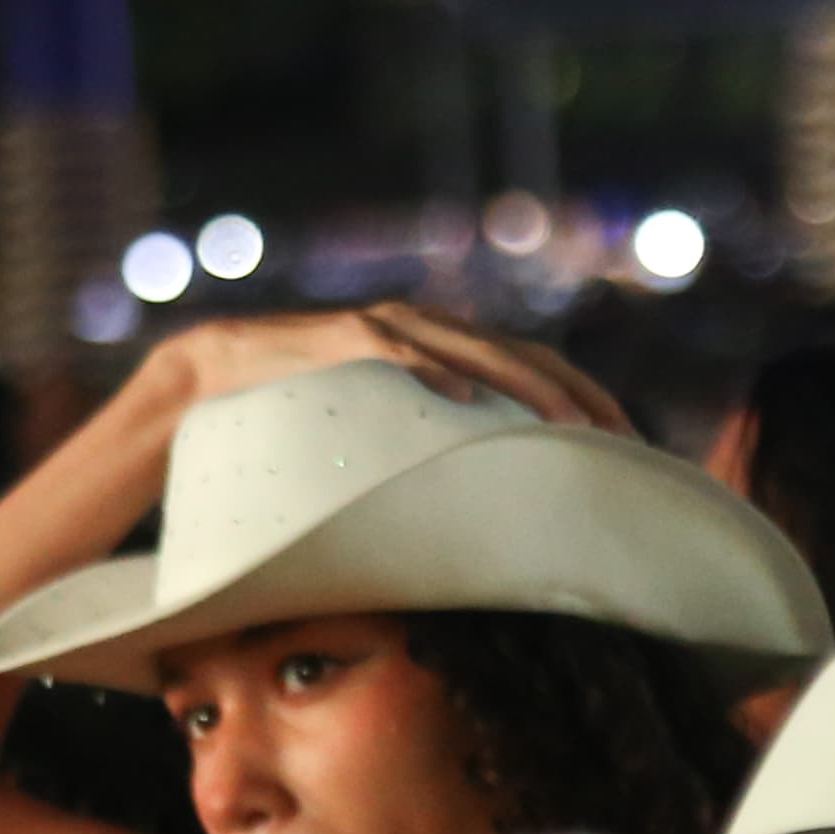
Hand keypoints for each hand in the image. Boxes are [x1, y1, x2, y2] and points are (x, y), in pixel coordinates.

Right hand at [149, 306, 627, 432]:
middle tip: (625, 439)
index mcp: (441, 347)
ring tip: (569, 423)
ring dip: (527, 386)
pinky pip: (396, 351)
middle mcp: (424, 327)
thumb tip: (476, 506)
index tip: (625, 442)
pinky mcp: (340, 336)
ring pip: (475, 349)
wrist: (209, 375)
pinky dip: (433, 369)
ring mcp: (384, 327)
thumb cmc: (295, 412)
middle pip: (525, 353)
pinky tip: (465, 397)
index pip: (532, 366)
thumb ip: (426, 447)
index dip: (583, 397)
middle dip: (579, 394)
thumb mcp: (377, 432)